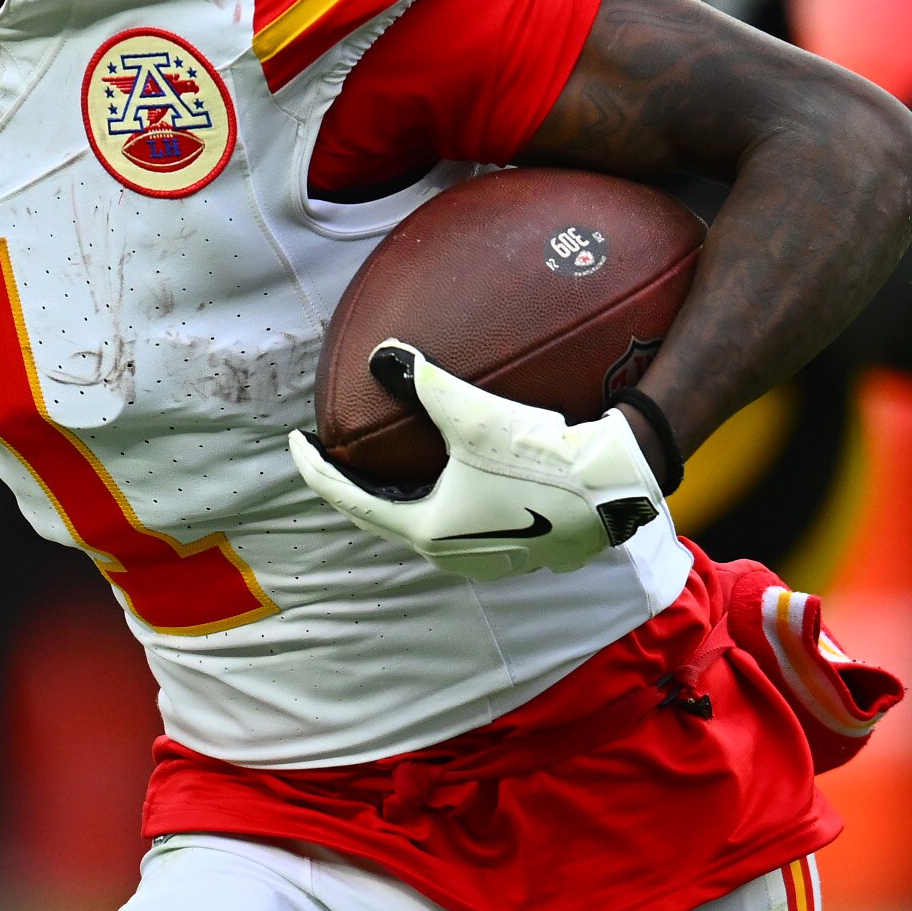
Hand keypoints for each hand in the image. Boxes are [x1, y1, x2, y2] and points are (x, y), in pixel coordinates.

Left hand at [286, 340, 670, 580]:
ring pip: (420, 525)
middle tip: (329, 455)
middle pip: (379, 518)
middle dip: (349, 486)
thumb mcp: (472, 413)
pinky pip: (457, 525)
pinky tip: (445, 473)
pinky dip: (435, 499)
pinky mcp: (516, 551)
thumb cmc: (541, 456)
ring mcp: (485, 558)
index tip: (296, 442)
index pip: (348, 500)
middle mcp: (449, 554)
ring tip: (380, 464)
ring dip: (395, 497)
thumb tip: (383, 352)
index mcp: (426, 530)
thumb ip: (422, 382)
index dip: (314, 469)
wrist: (615, 487)